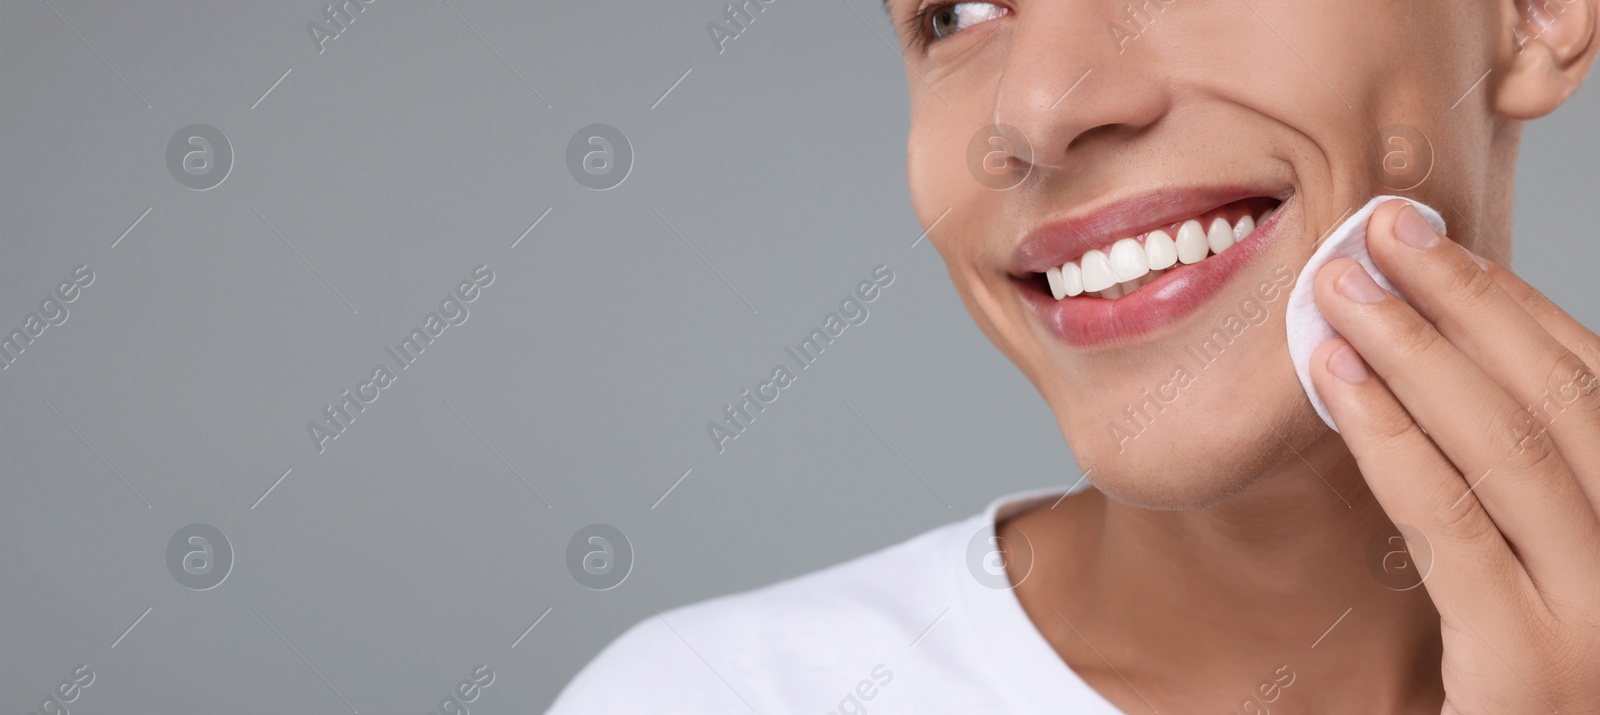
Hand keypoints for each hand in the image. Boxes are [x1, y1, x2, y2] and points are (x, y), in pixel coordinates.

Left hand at [1309, 199, 1599, 713]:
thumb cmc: (1511, 689)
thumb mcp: (1529, 581)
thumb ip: (1508, 495)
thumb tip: (1441, 372)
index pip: (1594, 390)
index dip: (1514, 304)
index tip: (1436, 244)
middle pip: (1562, 401)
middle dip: (1467, 300)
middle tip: (1381, 229)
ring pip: (1510, 447)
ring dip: (1416, 347)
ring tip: (1341, 286)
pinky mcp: (1528, 670)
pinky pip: (1452, 521)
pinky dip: (1390, 433)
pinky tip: (1335, 376)